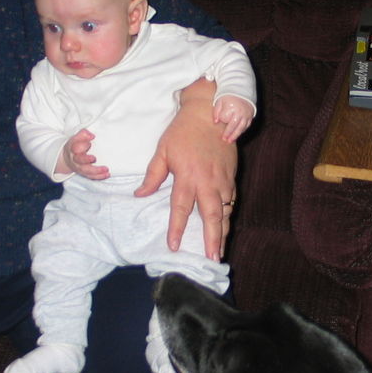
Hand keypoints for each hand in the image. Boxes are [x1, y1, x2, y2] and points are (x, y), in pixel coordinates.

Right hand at [58, 128, 109, 179]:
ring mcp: (79, 167)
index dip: (83, 144)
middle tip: (94, 158)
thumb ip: (83, 134)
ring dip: (96, 171)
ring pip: (86, 171)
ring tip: (106, 169)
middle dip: (86, 160)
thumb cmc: (75, 146)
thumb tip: (91, 135)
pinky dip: (99, 176)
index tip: (92, 138)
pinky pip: (91, 176)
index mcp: (73, 149)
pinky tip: (107, 174)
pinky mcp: (84, 173)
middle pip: (79, 161)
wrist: (68, 158)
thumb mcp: (77, 138)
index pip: (76, 147)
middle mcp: (75, 159)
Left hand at [137, 78, 237, 259]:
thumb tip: (140, 194)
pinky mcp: (231, 176)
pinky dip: (228, 216)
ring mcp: (222, 180)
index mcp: (188, 176)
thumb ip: (153, 175)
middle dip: (212, 239)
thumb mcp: (163, 150)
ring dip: (222, 233)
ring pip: (225, 212)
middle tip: (212, 259)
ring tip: (219, 251)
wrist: (212, 113)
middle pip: (212, 216)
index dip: (177, 228)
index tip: (175, 246)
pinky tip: (225, 228)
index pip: (181, 208)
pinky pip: (231, 201)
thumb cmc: (183, 131)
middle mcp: (207, 182)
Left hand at [214, 95, 253, 142]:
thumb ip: (216, 111)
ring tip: (230, 141)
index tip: (220, 120)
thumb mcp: (219, 101)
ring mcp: (246, 114)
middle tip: (224, 139)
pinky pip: (246, 125)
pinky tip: (237, 134)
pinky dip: (242, 130)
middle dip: (228, 133)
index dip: (222, 119)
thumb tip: (215, 122)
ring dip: (236, 135)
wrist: (241, 89)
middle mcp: (240, 111)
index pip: (225, 118)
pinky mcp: (250, 115)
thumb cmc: (227, 95)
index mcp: (231, 107)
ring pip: (241, 127)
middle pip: (233, 125)